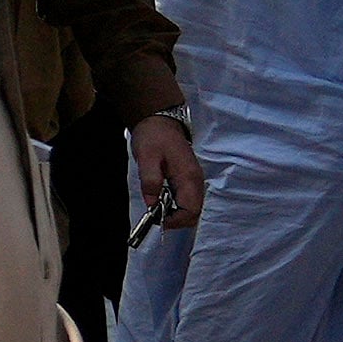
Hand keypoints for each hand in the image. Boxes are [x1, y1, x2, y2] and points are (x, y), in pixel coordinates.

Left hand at [126, 115, 204, 231]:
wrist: (160, 121)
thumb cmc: (154, 136)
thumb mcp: (146, 157)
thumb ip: (150, 181)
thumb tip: (152, 204)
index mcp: (188, 176)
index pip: (191, 210)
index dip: (176, 220)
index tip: (157, 219)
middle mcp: (196, 181)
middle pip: (195, 213)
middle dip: (176, 219)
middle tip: (155, 215)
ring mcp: (194, 180)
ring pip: (192, 208)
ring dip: (176, 213)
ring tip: (157, 207)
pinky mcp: (189, 179)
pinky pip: (188, 200)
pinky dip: (176, 206)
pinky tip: (162, 200)